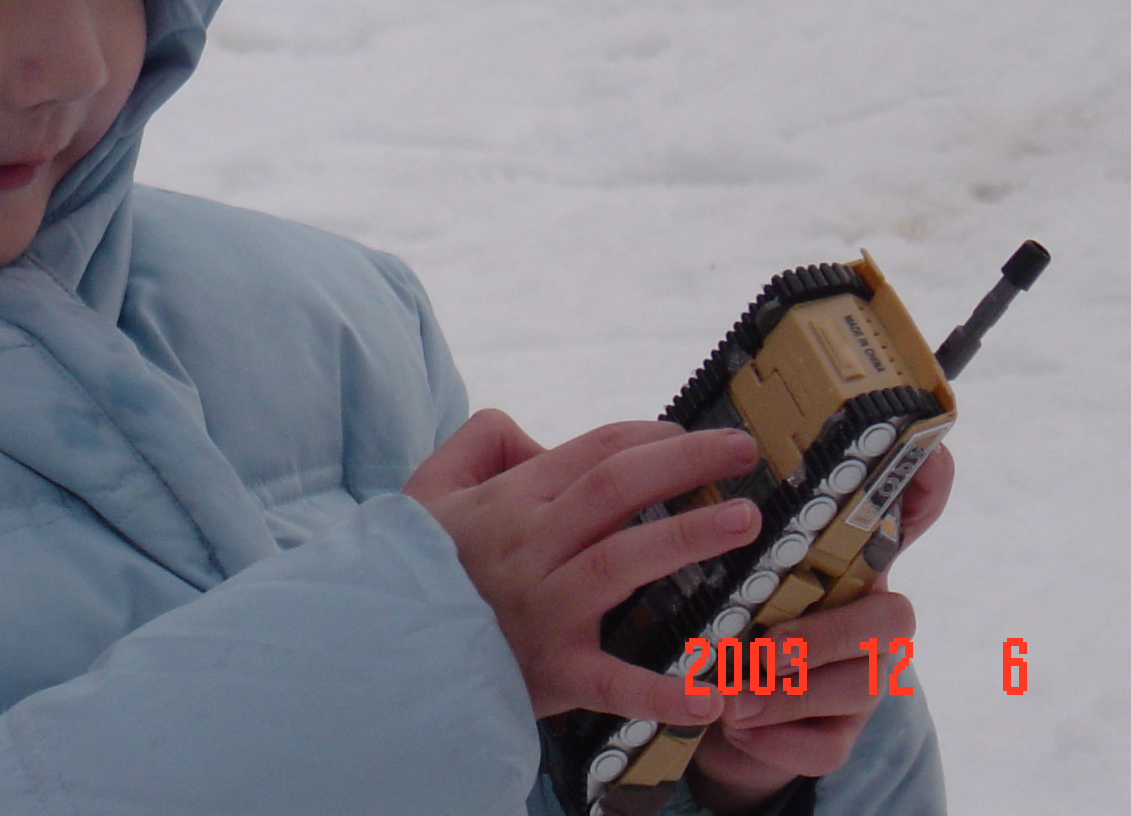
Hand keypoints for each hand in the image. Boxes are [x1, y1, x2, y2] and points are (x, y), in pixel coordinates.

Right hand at [405, 410, 763, 723]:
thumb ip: (480, 442)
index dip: (649, 436)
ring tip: (744, 519)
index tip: (691, 434)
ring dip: (687, 537)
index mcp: (512, 501)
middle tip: (744, 448)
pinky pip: (612, 681)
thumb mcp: (430, 487)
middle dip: (685, 462)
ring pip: (622, 561)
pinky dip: (661, 691)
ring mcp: (547, 609)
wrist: (385, 650)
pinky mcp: (555, 672)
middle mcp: (534, 547)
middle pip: (615, 489)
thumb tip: (537, 437)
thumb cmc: (417, 566)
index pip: (593, 453)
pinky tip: (711, 697)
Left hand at [686, 442, 953, 811]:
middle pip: (891, 619)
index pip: (912, 513)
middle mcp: (866, 615)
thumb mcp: (715, 558)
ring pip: (859, 687)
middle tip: (758, 649)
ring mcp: (862, 679)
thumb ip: (717, 520)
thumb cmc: (717, 613)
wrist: (705, 707)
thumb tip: (687, 452)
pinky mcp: (837, 737)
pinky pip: (825, 744)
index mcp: (840, 561)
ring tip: (729, 696)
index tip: (928, 462)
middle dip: (821, 636)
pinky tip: (735, 728)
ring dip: (787, 694)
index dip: (930, 487)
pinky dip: (775, 740)